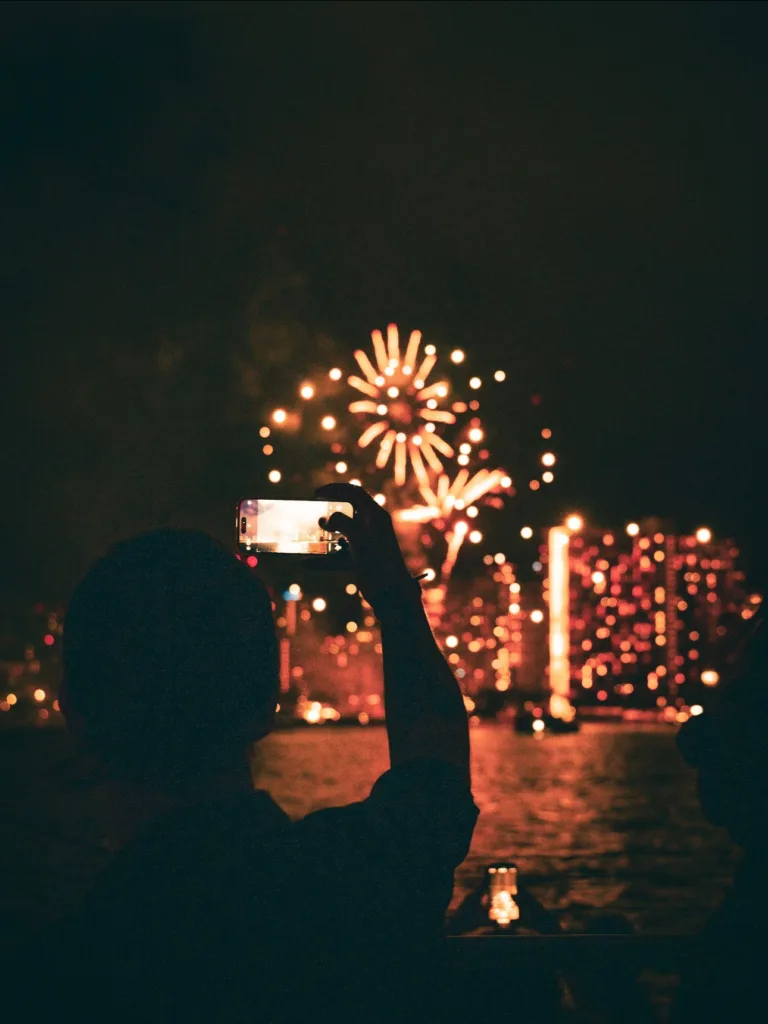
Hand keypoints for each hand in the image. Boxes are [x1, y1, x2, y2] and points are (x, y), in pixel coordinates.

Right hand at [313, 483, 415, 608]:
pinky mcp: (360, 560)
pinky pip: (339, 555)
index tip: (315, 494)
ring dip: (324, 536)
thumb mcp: (358, 537)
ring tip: (308, 537)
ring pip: (341, 534)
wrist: (391, 594)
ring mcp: (365, 544)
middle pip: (347, 512)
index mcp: (375, 515)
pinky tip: (307, 563)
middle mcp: (371, 526)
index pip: (354, 493)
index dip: (335, 489)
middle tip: (313, 513)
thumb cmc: (378, 562)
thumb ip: (342, 522)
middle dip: (328, 512)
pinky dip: (324, 559)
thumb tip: (326, 520)